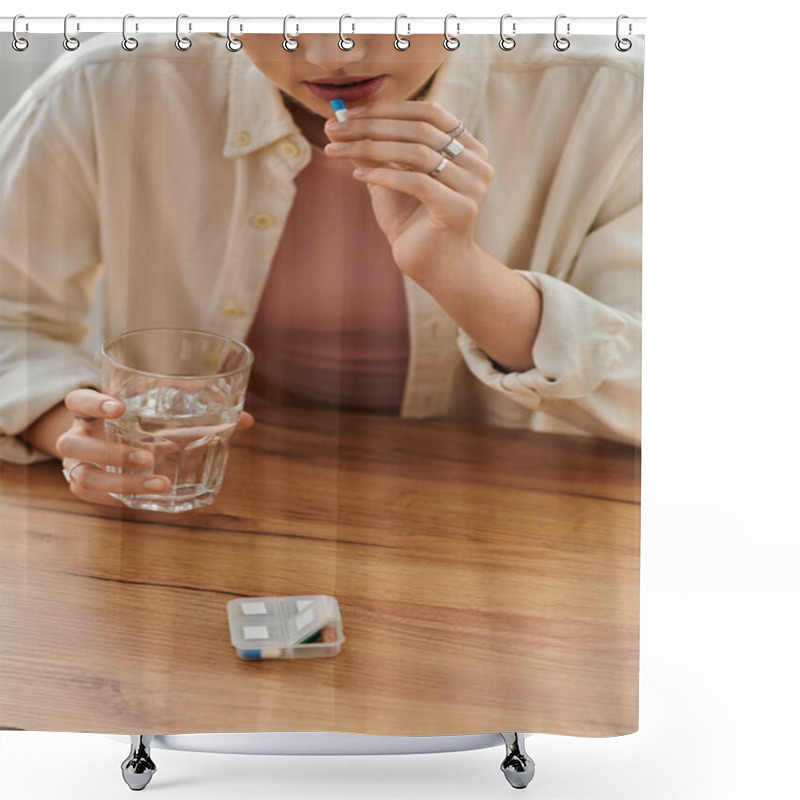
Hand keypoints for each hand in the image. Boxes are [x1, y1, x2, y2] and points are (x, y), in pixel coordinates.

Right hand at [55, 388, 253, 507]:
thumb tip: (247, 419)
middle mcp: (77, 436)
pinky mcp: (85, 487)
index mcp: (91, 410)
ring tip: (160, 485)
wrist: (108, 440)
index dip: (94, 404)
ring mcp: (76, 464)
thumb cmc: (140, 422)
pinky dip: (119, 499)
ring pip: (83, 477)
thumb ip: (199, 412)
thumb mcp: (162, 412)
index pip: (77, 401)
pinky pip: (93, 497)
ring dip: (121, 482)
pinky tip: (147, 500)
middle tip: (150, 457)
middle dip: (110, 452)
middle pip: (72, 445)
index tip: (120, 408)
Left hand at [323, 101, 493, 278]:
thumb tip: (339, 122)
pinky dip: (383, 175)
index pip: (428, 112)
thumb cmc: (413, 223)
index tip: (347, 114)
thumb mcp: (390, 179)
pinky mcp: (459, 209)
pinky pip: (415, 182)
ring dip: (370, 148)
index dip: (387, 109)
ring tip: (336, 150)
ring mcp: (472, 186)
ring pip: (416, 153)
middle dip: (371, 126)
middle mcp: (477, 163)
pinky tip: (357, 175)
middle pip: (420, 129)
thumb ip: (374, 151)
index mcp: (468, 149)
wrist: (433, 267)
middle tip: (334, 129)